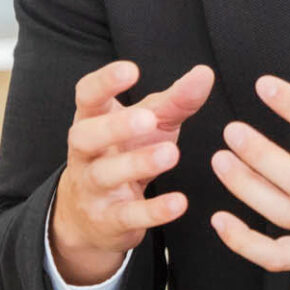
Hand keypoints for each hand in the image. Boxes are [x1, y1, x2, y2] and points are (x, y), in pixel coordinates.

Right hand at [51, 61, 211, 284]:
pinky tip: (178, 203)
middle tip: (148, 119)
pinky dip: (153, 211)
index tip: (131, 69)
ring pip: (105, 175)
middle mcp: (84, 154)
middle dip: (114, 127)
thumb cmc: (125, 154)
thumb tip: (204, 73)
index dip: (104, 82)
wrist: (94, 218)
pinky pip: (128, 215)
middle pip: (85, 136)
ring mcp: (92, 188)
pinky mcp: (107, 220)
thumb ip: (176, 100)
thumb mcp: (151, 124)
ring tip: (171, 153)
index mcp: (92, 121)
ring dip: (137, 164)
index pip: (87, 96)